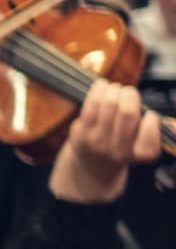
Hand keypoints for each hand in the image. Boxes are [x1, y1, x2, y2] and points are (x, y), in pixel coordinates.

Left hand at [50, 79, 163, 205]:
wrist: (93, 163)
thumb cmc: (125, 143)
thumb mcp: (142, 142)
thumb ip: (154, 130)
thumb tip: (172, 122)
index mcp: (140, 154)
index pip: (148, 142)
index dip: (151, 123)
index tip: (150, 115)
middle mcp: (118, 151)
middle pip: (127, 114)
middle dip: (130, 96)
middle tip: (129, 92)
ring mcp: (98, 142)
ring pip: (109, 105)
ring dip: (114, 90)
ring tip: (116, 89)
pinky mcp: (82, 133)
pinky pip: (91, 105)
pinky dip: (99, 91)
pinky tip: (102, 86)